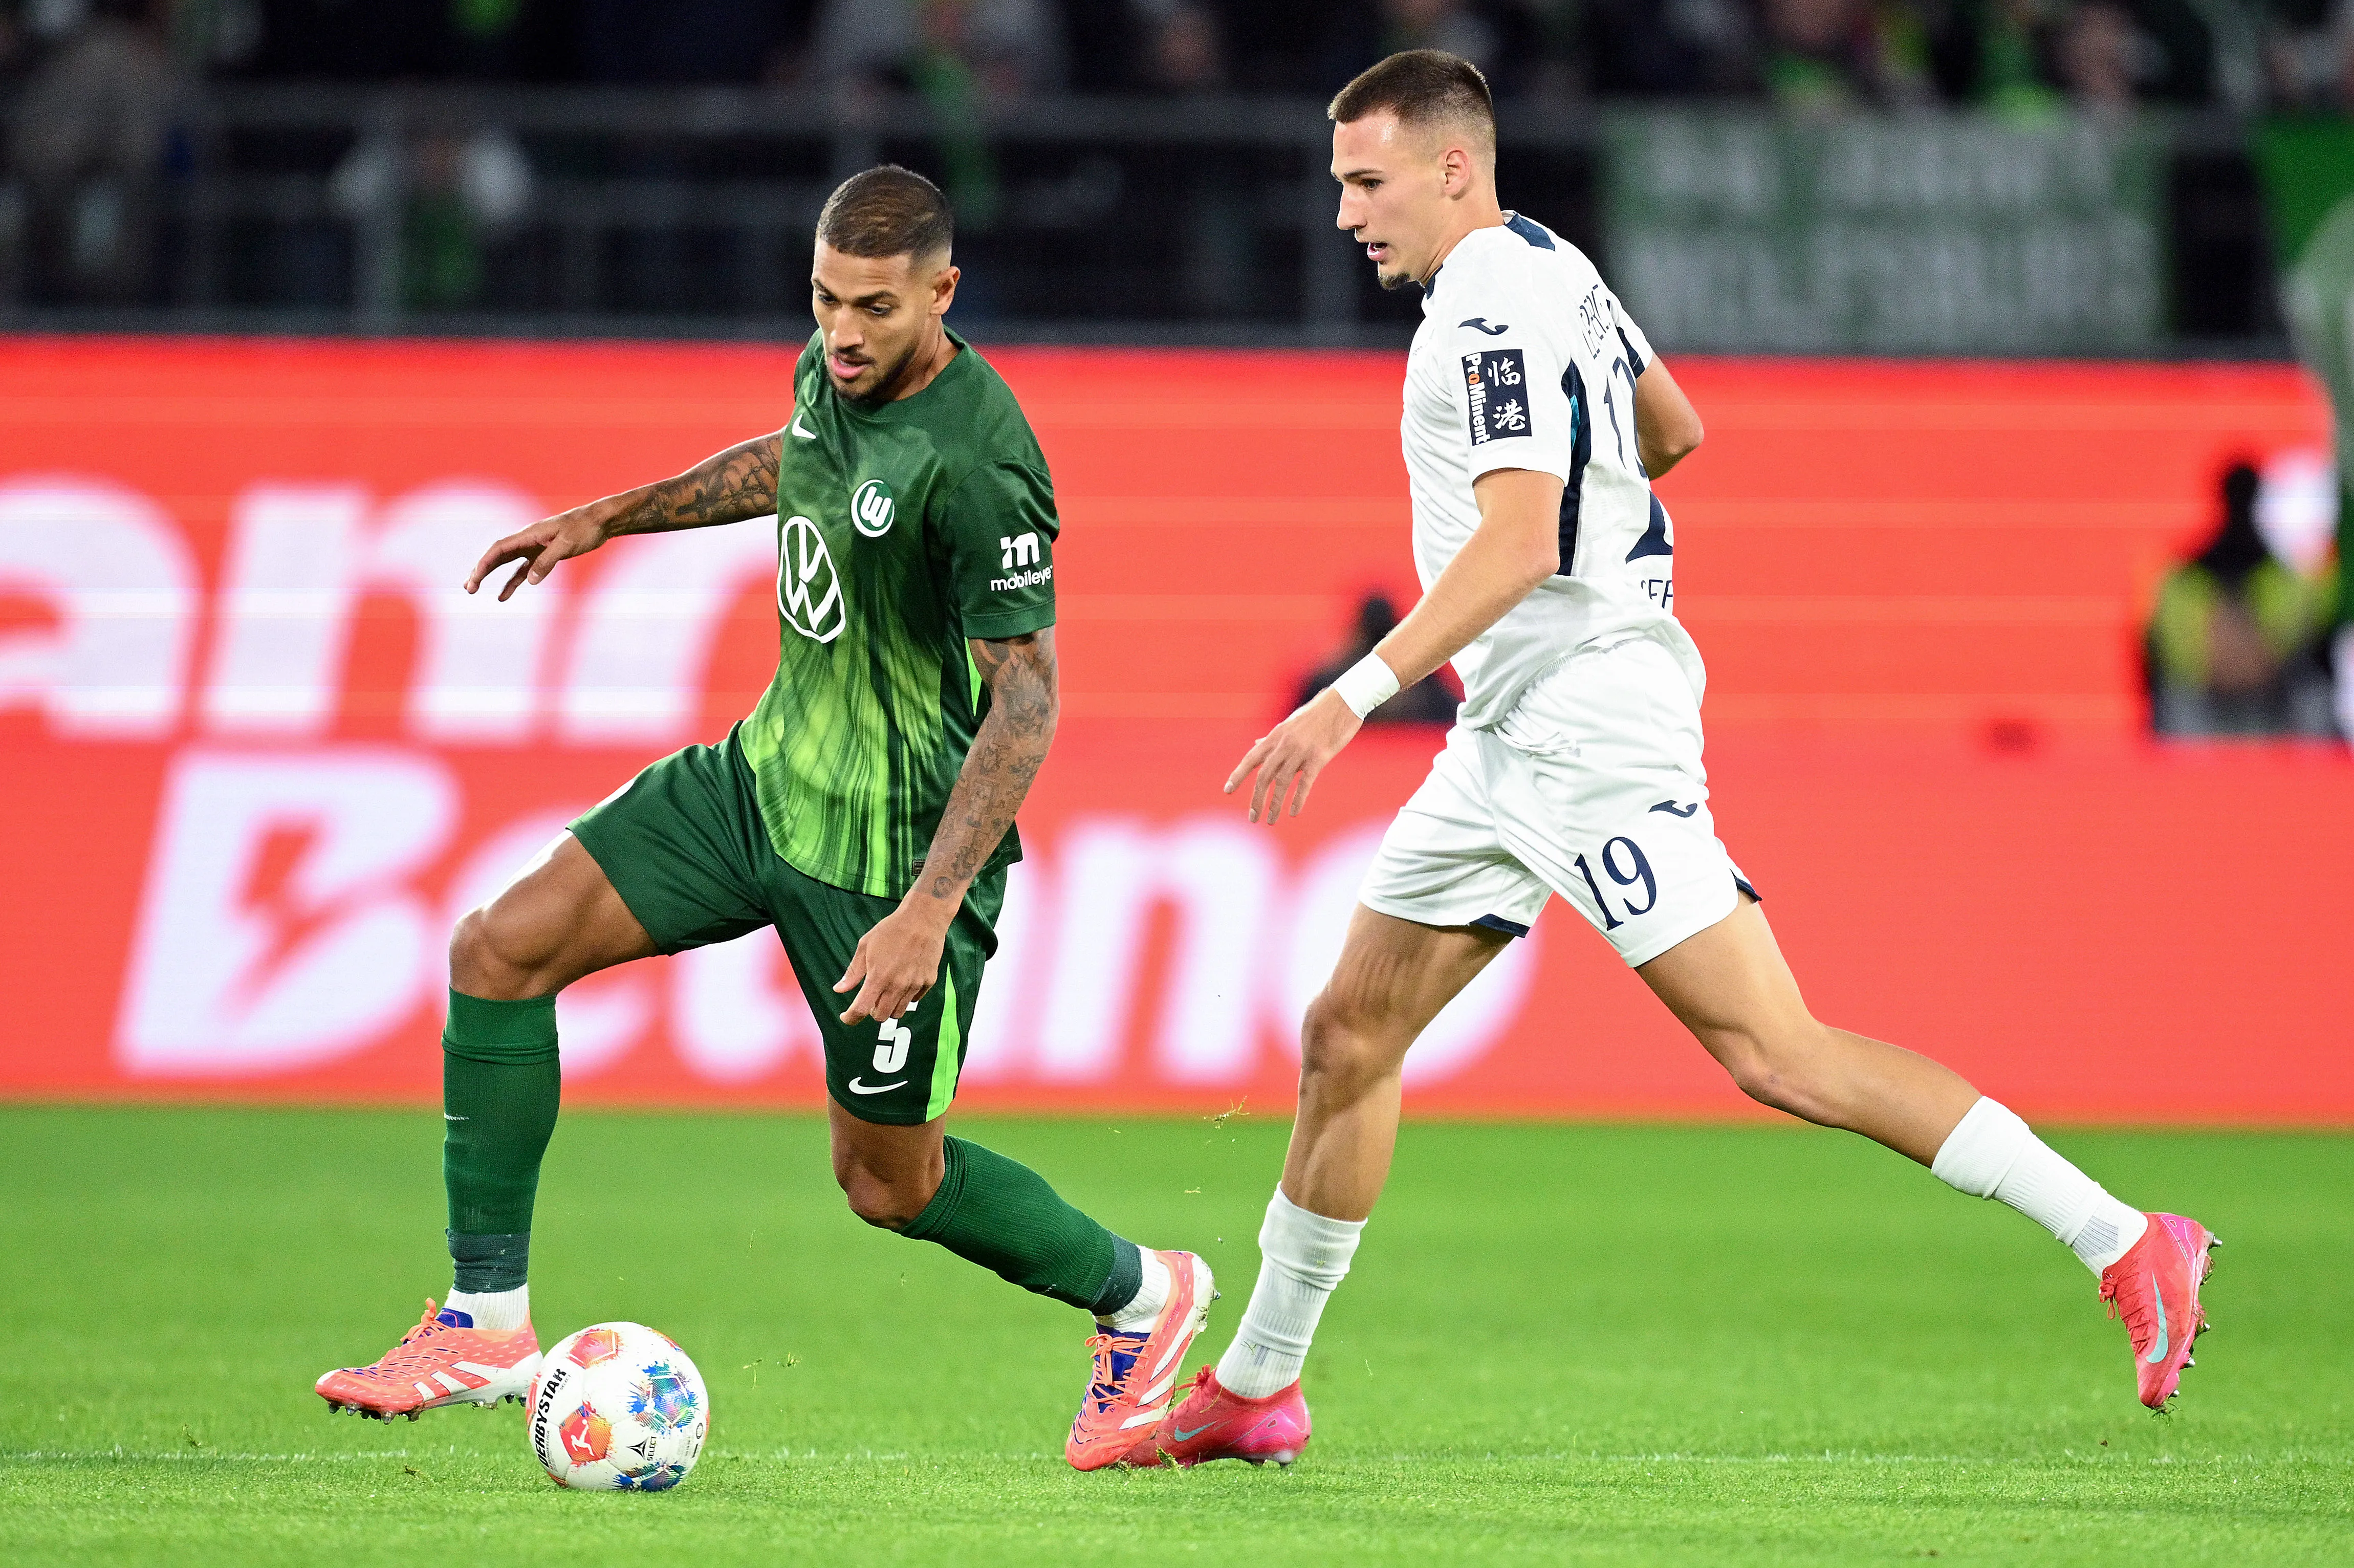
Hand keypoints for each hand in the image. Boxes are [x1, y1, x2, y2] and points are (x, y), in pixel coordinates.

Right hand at [463, 497, 621, 599]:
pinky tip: (503, 596)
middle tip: (468, 588)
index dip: (485, 563)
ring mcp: (534, 548)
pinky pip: (522, 571)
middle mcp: (527, 540)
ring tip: (474, 589)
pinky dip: (512, 582)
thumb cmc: (584, 528)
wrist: (601, 521)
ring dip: (490, 576)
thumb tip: (530, 580)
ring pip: (506, 563)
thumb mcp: (567, 545)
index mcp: (529, 534)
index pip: (499, 549)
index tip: (475, 578)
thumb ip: (548, 562)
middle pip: (497, 556)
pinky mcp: (544, 555)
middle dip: (481, 571)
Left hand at [834, 899, 954, 1025]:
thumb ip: (853, 972)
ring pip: (899, 1012)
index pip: (861, 1009)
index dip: (851, 1018)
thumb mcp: (865, 946)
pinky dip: (906, 997)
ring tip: (887, 990)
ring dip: (889, 1007)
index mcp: (878, 977)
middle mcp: (897, 985)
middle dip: (872, 1011)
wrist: (923, 918)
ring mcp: (915, 985)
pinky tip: (904, 981)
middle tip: (871, 998)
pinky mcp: (928, 982)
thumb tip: (839, 989)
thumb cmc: (891, 930)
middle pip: (881, 1016)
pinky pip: (915, 999)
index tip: (846, 1017)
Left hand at [1225, 687, 1363, 824]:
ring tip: (1270, 820)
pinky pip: (1305, 783)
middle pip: (1264, 776)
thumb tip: (1255, 744)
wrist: (1344, 702)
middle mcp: (1284, 744)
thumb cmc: (1317, 712)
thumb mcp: (1290, 722)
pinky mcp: (1319, 757)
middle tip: (1252, 818)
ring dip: (1274, 805)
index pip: (1251, 758)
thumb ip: (1273, 738)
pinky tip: (1292, 813)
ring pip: (1282, 783)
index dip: (1238, 775)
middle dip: (1256, 799)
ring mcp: (1301, 751)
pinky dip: (1297, 799)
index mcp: (1276, 735)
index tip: (1227, 791)